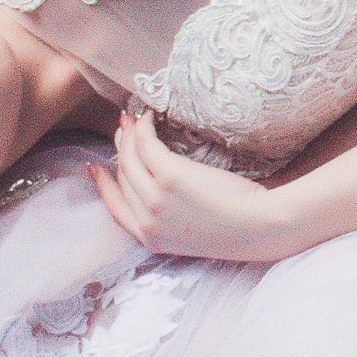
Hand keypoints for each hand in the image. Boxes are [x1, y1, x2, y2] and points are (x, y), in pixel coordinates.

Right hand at [90, 108, 302, 261]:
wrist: (259, 227)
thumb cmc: (237, 226)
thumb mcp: (192, 231)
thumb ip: (171, 216)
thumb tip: (164, 188)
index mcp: (151, 239)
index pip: (115, 209)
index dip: (104, 186)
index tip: (97, 168)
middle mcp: (148, 221)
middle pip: (122, 178)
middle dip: (118, 150)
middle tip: (121, 131)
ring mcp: (156, 198)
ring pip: (130, 159)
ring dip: (128, 135)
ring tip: (133, 119)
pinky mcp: (171, 177)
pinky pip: (147, 145)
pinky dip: (144, 128)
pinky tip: (150, 117)